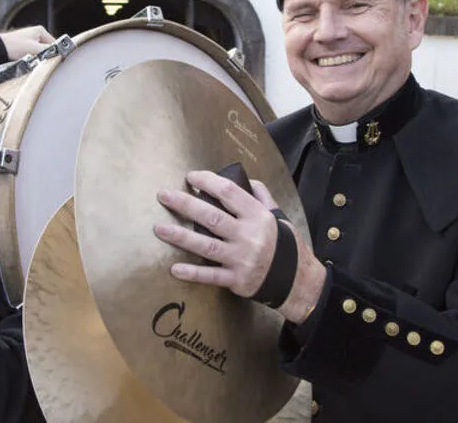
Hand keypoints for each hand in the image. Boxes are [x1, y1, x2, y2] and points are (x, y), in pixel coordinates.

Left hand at [0, 25, 53, 60]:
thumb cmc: (13, 46)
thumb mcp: (34, 49)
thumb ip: (48, 51)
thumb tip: (59, 53)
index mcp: (40, 30)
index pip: (55, 43)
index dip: (55, 53)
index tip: (54, 60)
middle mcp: (36, 34)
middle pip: (48, 49)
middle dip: (45, 56)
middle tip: (39, 61)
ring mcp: (30, 40)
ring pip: (40, 53)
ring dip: (38, 58)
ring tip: (31, 60)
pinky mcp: (25, 47)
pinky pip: (33, 54)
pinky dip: (32, 59)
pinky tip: (27, 61)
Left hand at [153, 170, 325, 323]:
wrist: (298, 280)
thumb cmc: (285, 244)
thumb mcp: (278, 215)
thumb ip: (261, 196)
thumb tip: (246, 178)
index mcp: (257, 216)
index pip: (229, 192)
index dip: (208, 182)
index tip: (190, 177)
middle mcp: (248, 235)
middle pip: (211, 217)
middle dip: (185, 204)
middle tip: (163, 195)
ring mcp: (241, 259)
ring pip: (206, 245)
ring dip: (180, 236)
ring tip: (159, 228)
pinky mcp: (236, 279)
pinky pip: (211, 276)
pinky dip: (192, 273)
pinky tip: (174, 269)